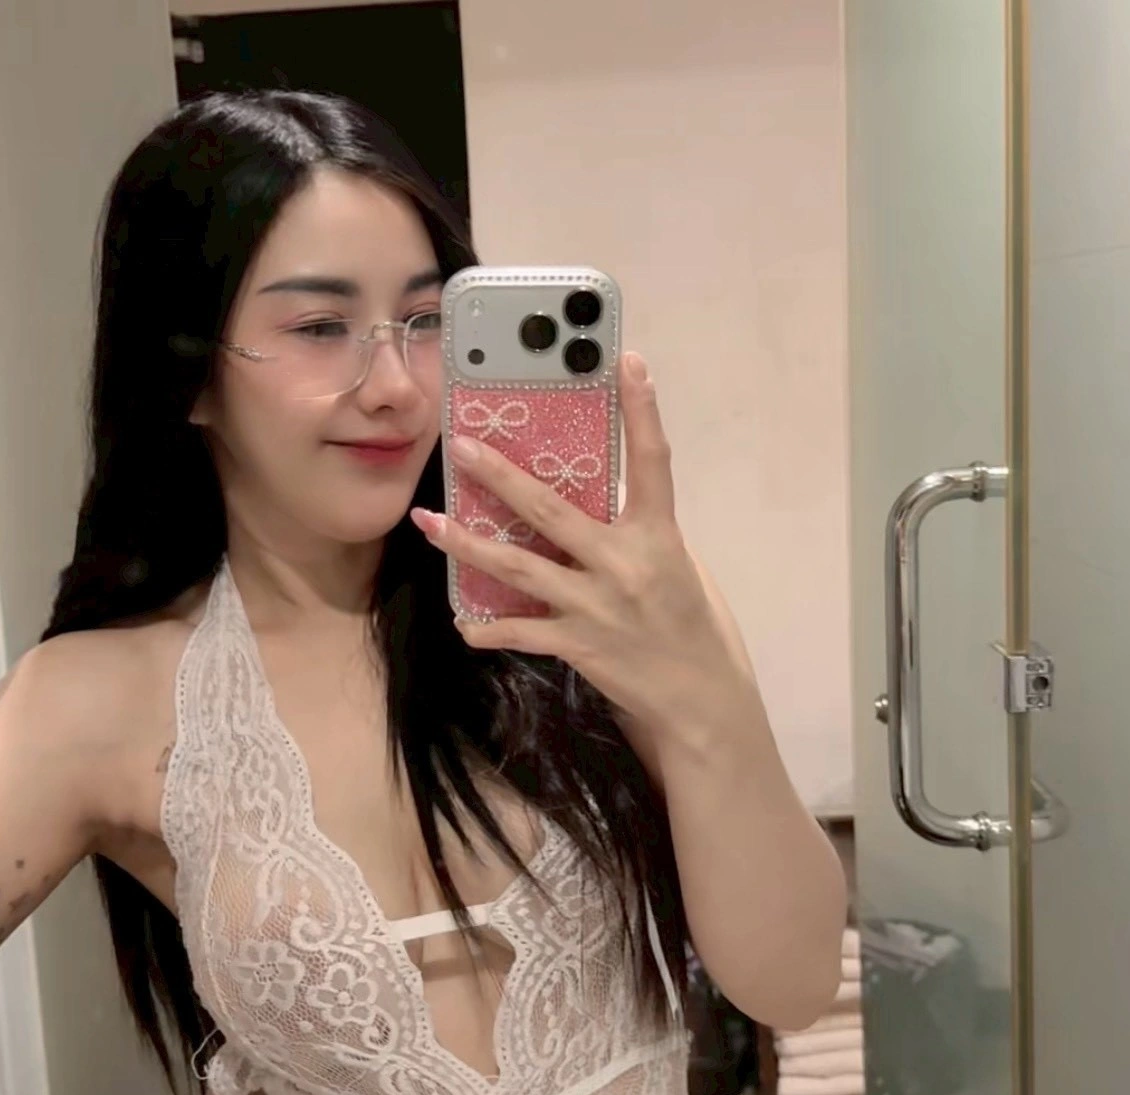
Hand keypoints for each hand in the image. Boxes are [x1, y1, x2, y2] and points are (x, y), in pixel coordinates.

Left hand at [410, 352, 739, 747]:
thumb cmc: (695, 624)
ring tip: (429, 521)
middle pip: (550, 510)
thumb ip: (641, 532)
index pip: (652, 461)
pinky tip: (463, 621)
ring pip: (518, 566)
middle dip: (500, 475)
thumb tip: (597, 502)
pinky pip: (521, 632)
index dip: (642, 409)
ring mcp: (595, 605)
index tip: (628, 361)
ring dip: (468, 544)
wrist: (700, 697)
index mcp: (658, 535)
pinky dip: (489, 627)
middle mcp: (623, 563)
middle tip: (460, 445)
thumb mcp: (680, 566)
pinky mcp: (578, 643)